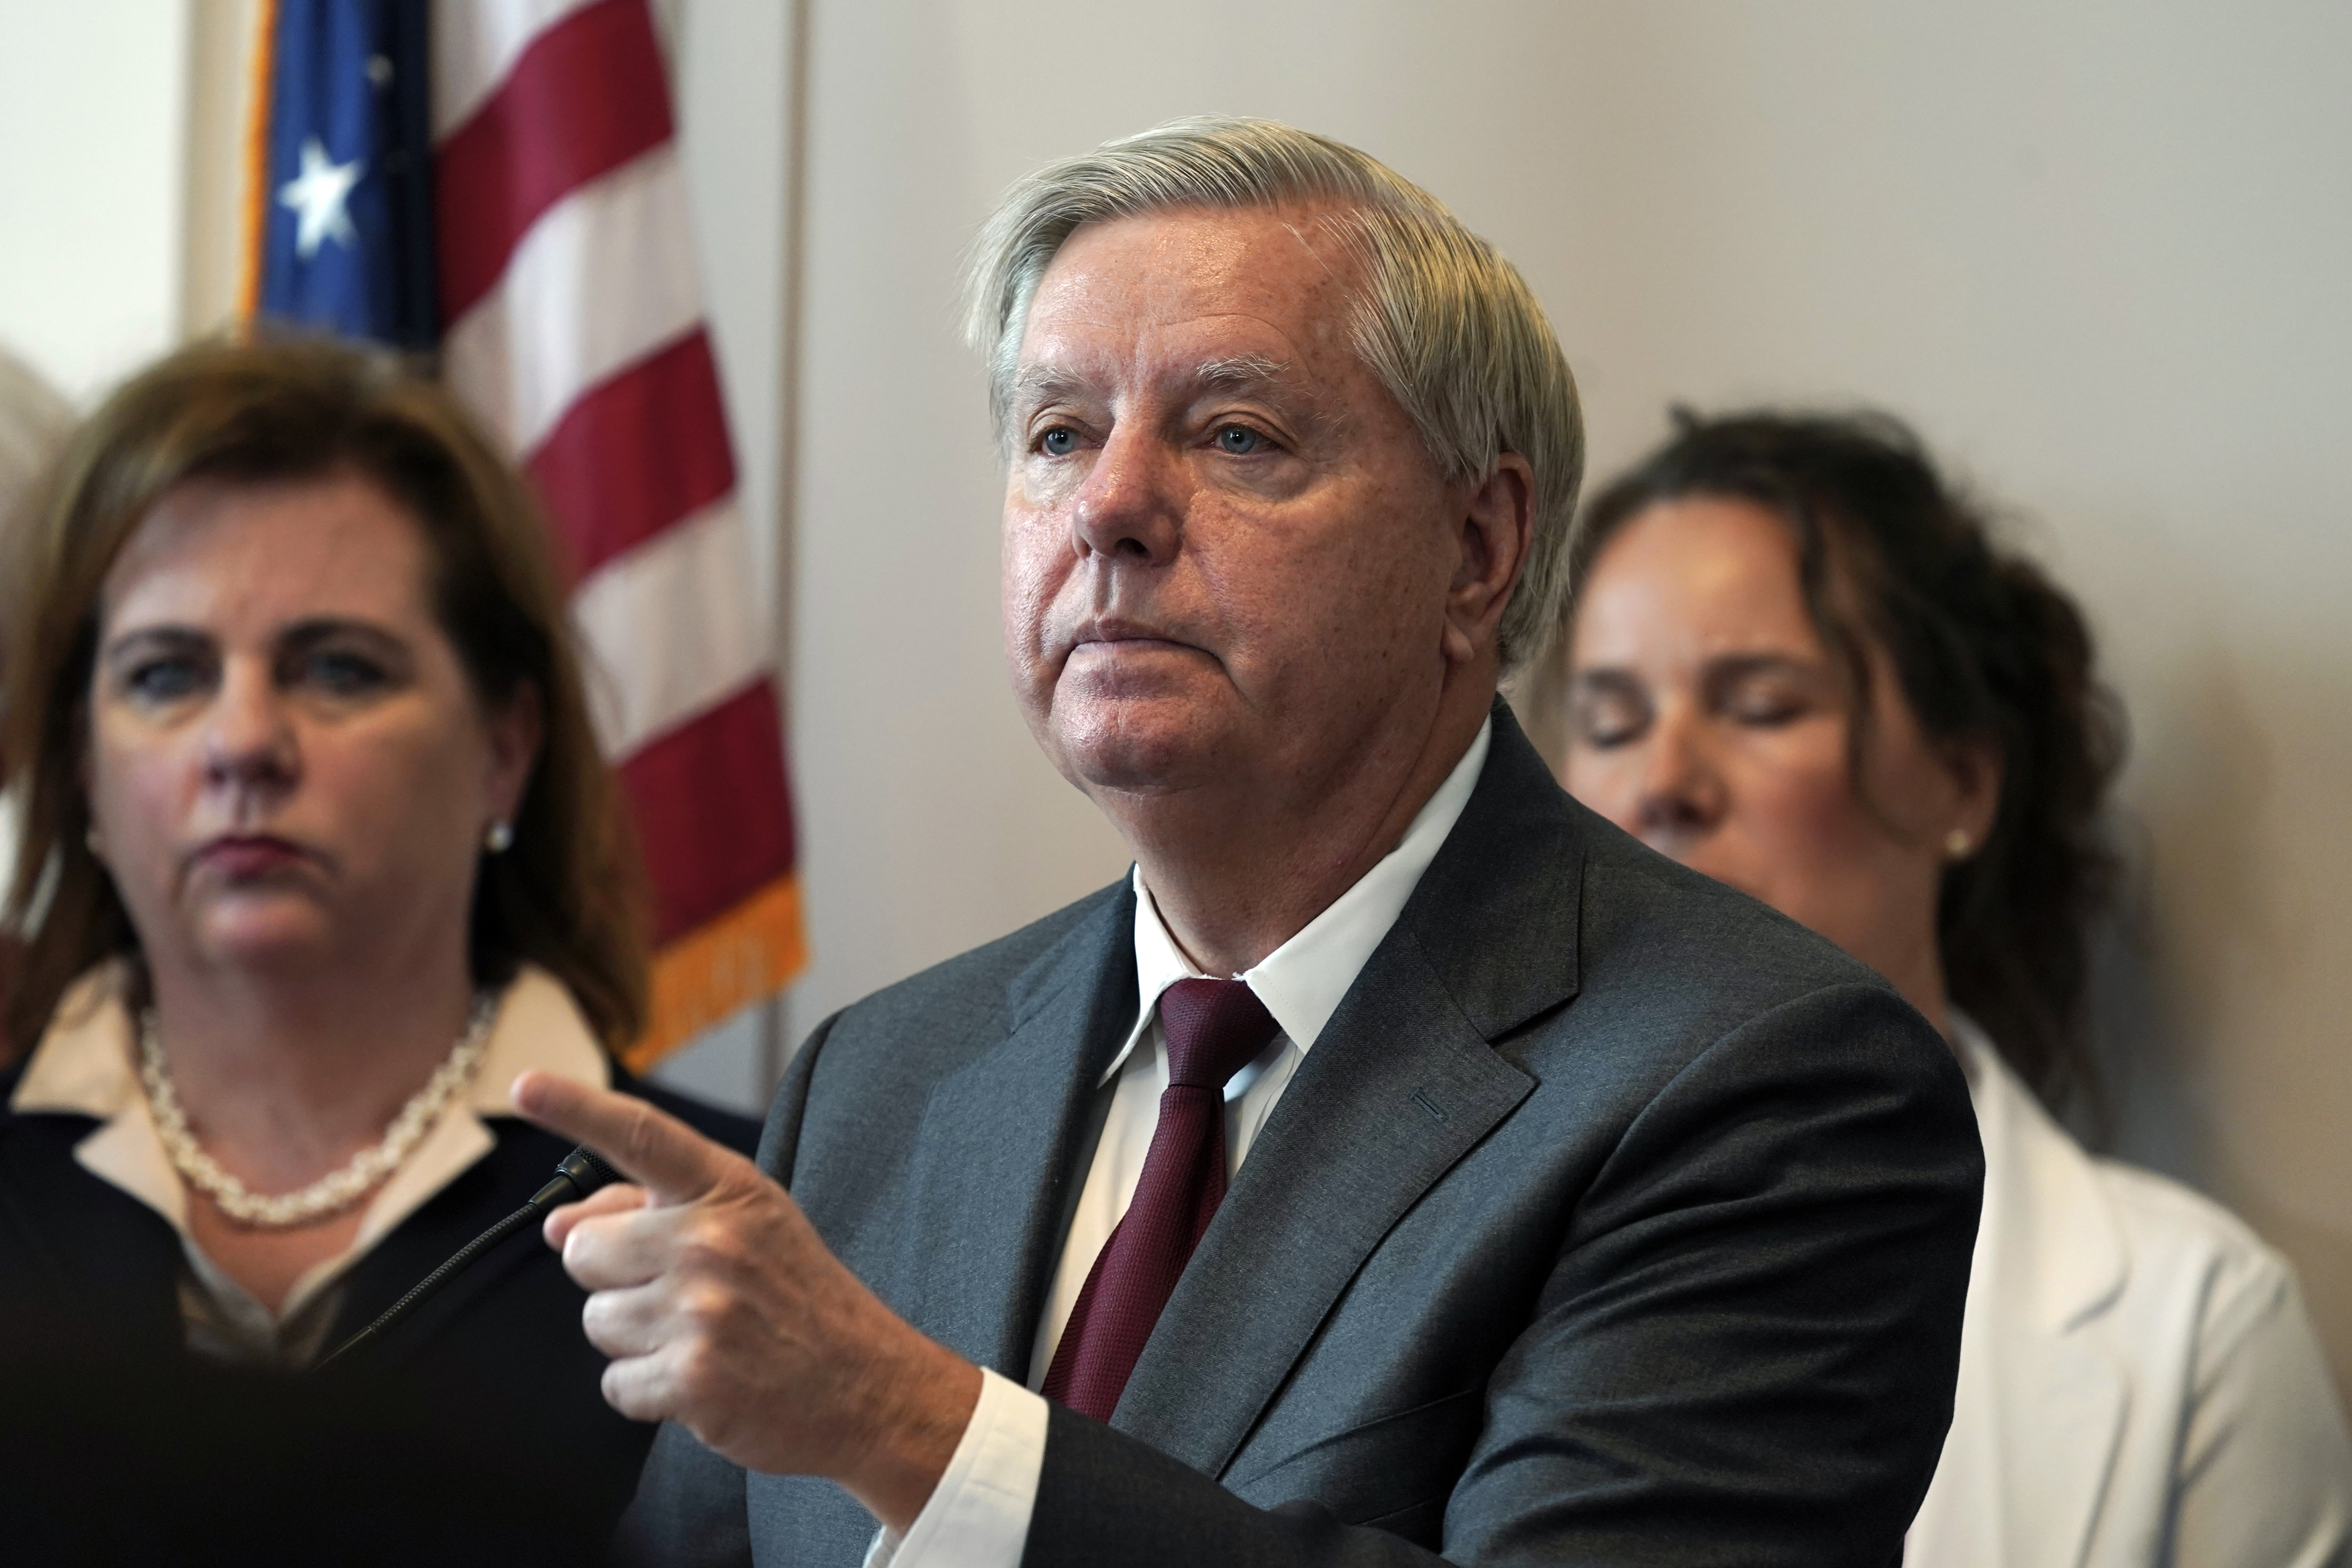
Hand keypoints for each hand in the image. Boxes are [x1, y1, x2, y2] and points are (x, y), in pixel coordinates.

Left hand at [510, 1071, 981, 1531]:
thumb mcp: (748, 1226)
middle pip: (585, 1251)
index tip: (524, 1086)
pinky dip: (648, 1389)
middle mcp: (712, 1241)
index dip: (576, 1108)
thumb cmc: (798, 1298)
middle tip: (679, 1292)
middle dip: (615, 1276)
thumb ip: (651, 1209)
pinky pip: (615, 1383)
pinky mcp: (692, 1379)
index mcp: (730, 1191)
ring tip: (698, 1335)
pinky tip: (699, 1377)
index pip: (642, 1136)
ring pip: (596, 1320)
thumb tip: (558, 1225)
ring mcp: (702, 1311)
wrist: (865, 1383)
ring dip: (634, 1336)